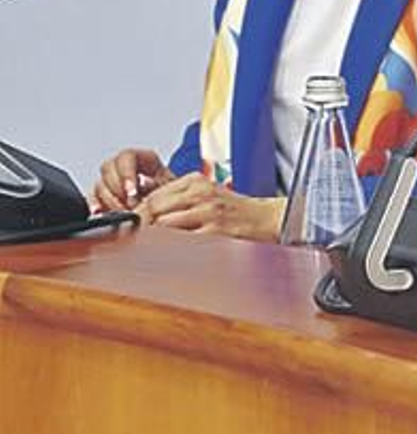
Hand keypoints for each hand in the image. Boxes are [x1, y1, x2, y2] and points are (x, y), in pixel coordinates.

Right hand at [91, 148, 175, 211]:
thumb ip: (157, 185)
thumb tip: (144, 186)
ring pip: (100, 183)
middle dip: (117, 189)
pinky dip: (97, 206)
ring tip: (125, 212)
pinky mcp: (105, 196)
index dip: (126, 173)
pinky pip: (93, 198)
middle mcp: (127, 167)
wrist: (174, 211)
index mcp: (145, 159)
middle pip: (109, 168)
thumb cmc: (175, 197)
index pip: (127, 156)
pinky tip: (103, 213)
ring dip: (111, 200)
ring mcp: (114, 181)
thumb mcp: (171, 188)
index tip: (131, 191)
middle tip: (129, 205)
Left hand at [138, 173, 286, 242]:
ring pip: (165, 224)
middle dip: (141, 224)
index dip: (138, 211)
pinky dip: (171, 247)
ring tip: (147, 246)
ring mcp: (209, 212)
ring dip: (152, 237)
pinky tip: (169, 252)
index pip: (154, 195)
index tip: (131, 224)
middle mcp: (201, 194)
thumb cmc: (236, 210)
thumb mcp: (207, 194)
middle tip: (134, 237)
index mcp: (196, 182)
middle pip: (155, 208)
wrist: (267, 218)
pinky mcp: (216, 231)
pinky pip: (183, 241)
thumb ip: (180, 199)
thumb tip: (147, 213)